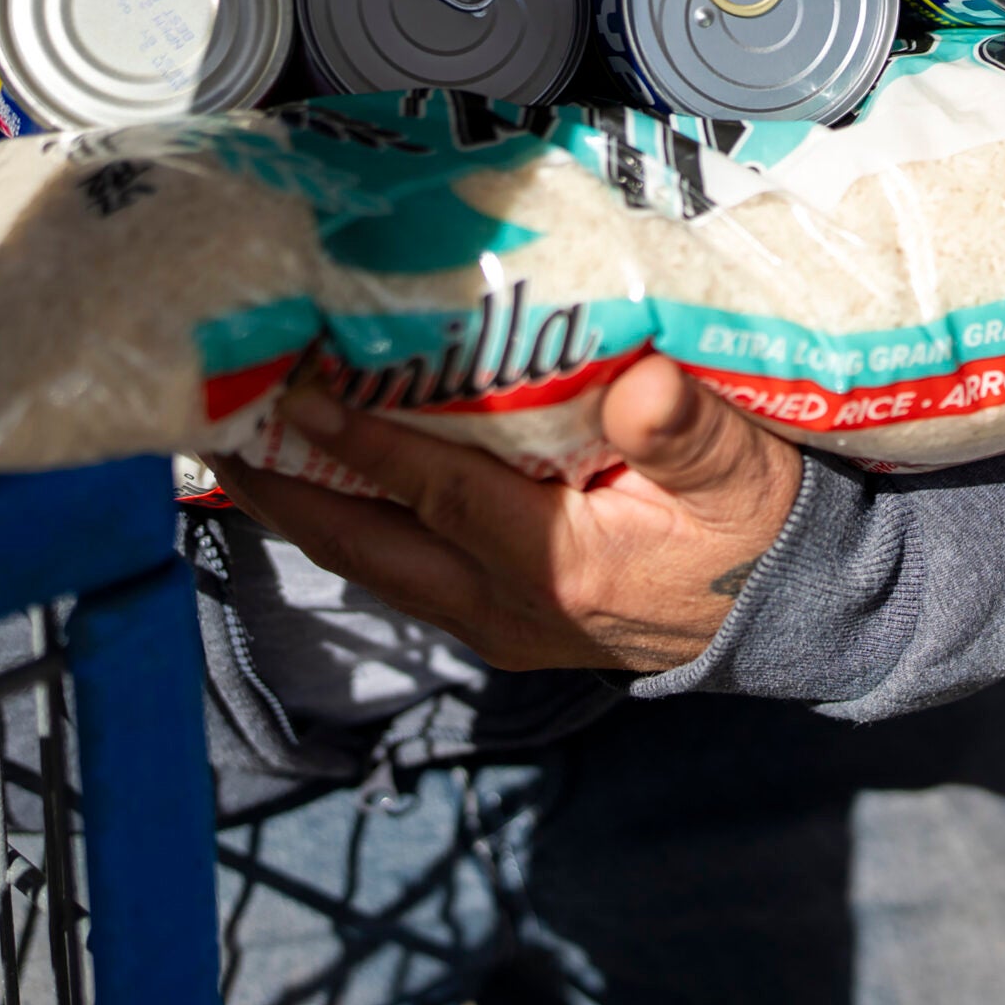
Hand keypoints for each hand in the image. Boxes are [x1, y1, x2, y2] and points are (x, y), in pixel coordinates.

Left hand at [209, 356, 803, 672]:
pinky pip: (401, 569)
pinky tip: (319, 483)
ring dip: (303, 506)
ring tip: (238, 444)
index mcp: (560, 562)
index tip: (289, 386)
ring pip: (371, 562)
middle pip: (365, 544)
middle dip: (282, 486)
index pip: (432, 490)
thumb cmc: (764, 529)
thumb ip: (691, 430)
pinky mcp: (503, 620)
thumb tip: (642, 382)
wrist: (794, 614)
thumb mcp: (746, 472)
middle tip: (210, 418)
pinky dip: (350, 522)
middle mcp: (508, 604)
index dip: (357, 438)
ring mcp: (499, 622)